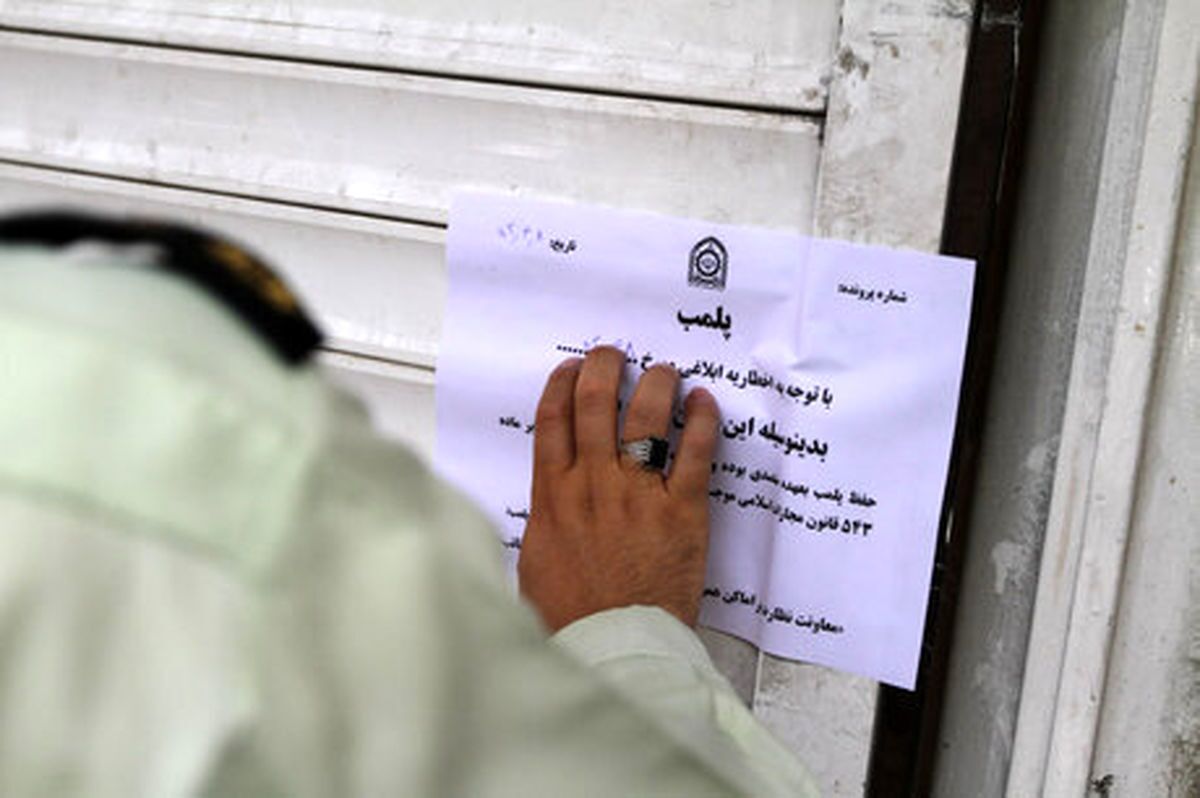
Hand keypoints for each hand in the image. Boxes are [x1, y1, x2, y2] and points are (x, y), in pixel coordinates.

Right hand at [518, 346, 719, 631]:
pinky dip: (701, 419)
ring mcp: (638, 492)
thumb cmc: (574, 614)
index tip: (571, 369)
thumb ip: (545, 521)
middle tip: (614, 355)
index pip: (552, 418)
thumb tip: (549, 506)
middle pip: (594, 401)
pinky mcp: (682, 508)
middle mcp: (594, 483)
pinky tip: (703, 402)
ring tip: (662, 371)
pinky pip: (695, 450)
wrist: (613, 643)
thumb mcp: (535, 560)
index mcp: (553, 494)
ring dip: (654, 382)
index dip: (562, 383)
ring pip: (645, 415)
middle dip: (604, 366)